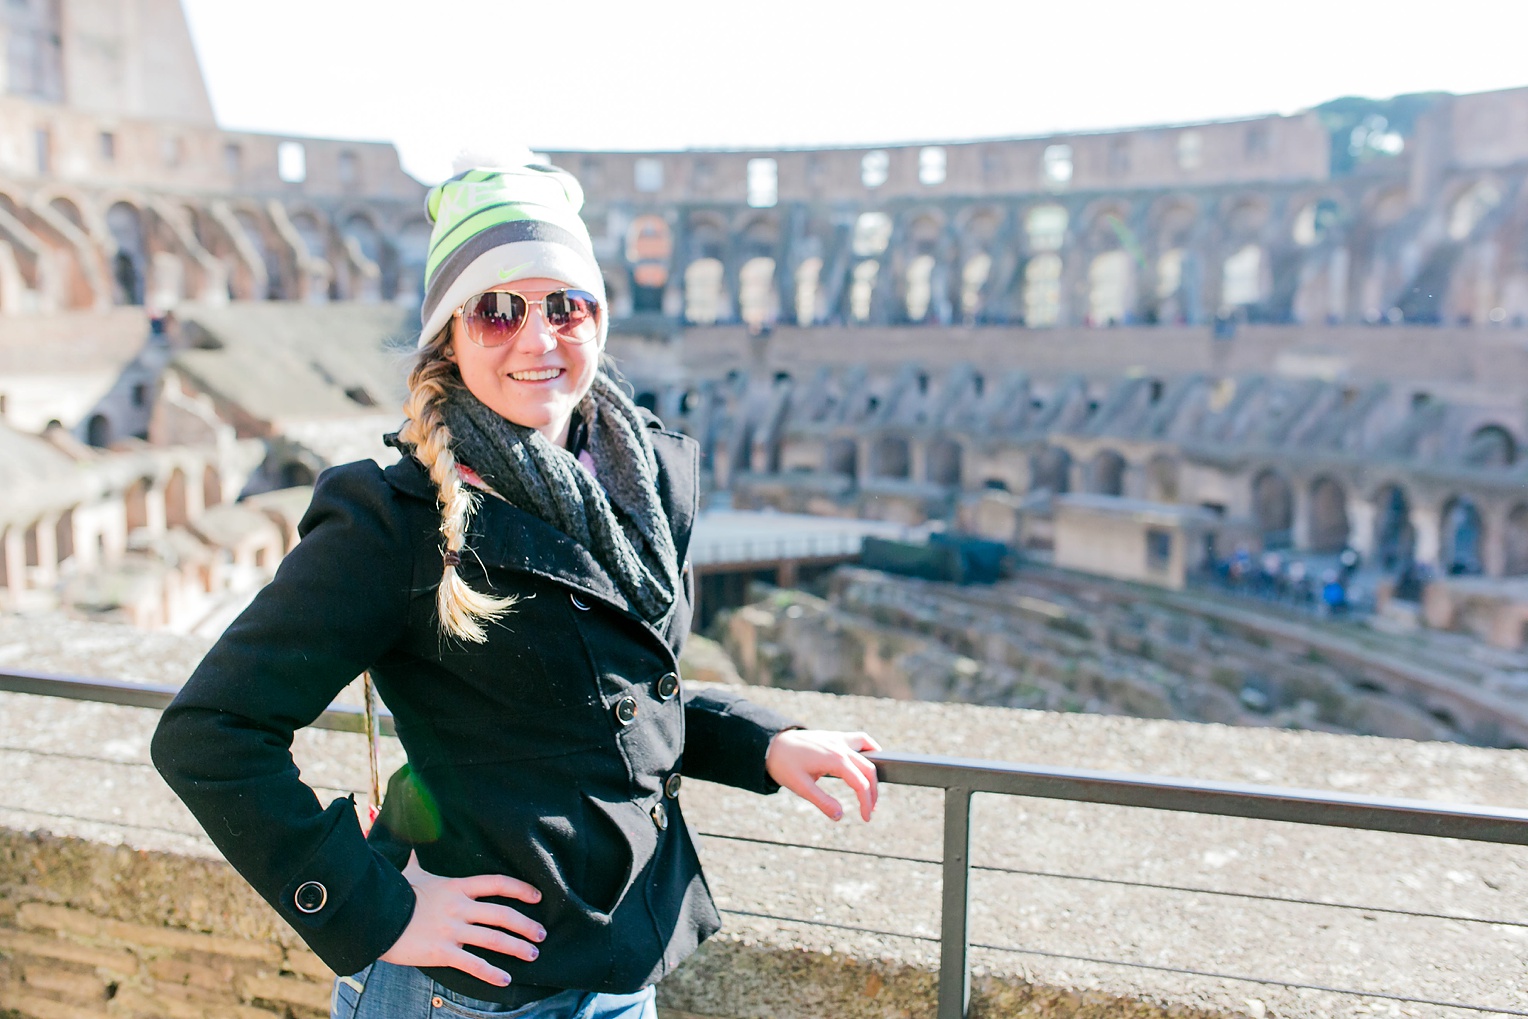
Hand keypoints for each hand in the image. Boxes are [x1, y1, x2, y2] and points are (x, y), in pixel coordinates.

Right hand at [380, 852, 544, 986]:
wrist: (373, 914)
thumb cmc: (393, 892)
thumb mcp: (411, 870)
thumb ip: (421, 856)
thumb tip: (418, 839)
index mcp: (456, 887)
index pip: (496, 883)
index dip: (520, 889)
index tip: (537, 896)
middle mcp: (459, 908)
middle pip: (502, 914)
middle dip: (526, 924)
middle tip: (542, 933)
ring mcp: (451, 930)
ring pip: (493, 939)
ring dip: (517, 947)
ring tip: (533, 954)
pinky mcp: (440, 952)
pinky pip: (472, 964)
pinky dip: (491, 973)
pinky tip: (505, 980)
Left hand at [765, 729, 881, 821]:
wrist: (771, 744)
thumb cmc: (784, 765)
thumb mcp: (801, 787)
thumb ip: (822, 802)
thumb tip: (840, 816)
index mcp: (835, 760)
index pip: (861, 784)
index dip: (867, 803)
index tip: (865, 818)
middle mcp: (841, 747)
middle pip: (869, 770)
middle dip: (873, 792)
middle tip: (870, 811)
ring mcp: (838, 739)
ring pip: (868, 753)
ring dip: (873, 772)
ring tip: (872, 789)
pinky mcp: (834, 737)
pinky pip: (859, 739)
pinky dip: (869, 749)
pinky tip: (869, 759)